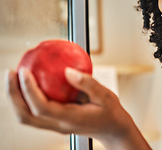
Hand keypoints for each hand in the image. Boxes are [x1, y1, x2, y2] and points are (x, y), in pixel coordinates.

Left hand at [6, 67, 150, 149]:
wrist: (112, 129)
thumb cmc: (110, 112)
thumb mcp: (106, 96)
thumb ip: (88, 83)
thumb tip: (67, 71)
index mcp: (69, 119)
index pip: (42, 107)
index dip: (29, 90)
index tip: (24, 71)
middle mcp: (58, 125)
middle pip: (26, 116)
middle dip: (13, 95)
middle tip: (11, 73)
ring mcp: (55, 126)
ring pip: (26, 117)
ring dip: (16, 98)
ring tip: (14, 77)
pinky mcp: (54, 122)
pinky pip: (34, 112)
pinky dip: (25, 99)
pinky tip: (29, 84)